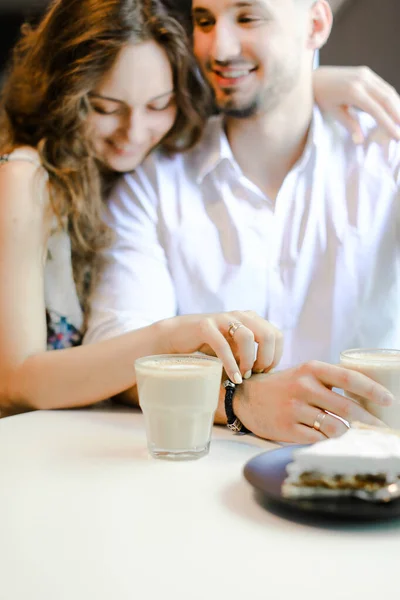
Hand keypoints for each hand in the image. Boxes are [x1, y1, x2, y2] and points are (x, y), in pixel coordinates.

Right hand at [159, 310, 282, 383]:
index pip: (277, 335)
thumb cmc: (210, 345)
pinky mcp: (206, 325)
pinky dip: (231, 364)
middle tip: (255, 373)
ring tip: (243, 375)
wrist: (178, 336)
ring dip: (249, 360)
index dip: (275, 356)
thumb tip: (268, 370)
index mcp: (251, 319)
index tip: (265, 371)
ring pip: (248, 337)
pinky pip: (223, 345)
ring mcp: (223, 318)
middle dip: (266, 359)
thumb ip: (251, 353)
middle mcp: (240, 315)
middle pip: (268, 334)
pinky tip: (233, 378)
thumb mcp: (235, 348)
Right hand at [233, 361, 393, 442]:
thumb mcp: (305, 373)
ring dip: (351, 435)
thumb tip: (370, 395)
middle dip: (370, 422)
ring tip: (360, 437)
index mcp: (312, 369)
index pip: (349, 378)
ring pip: (336, 427)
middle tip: (382, 429)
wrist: (247, 397)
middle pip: (348, 408)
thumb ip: (331, 380)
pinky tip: (336, 442)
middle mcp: (304, 387)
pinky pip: (319, 440)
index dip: (373, 390)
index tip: (390, 400)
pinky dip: (331, 443)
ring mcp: (295, 409)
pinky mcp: (287, 429)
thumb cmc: (285, 386)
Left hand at [313, 66, 399, 141]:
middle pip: (387, 98)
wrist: (315, 77)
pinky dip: (391, 98)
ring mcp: (366, 74)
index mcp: (353, 91)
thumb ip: (349, 124)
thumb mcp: (334, 112)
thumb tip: (360, 141)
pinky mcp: (366, 72)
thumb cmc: (322, 98)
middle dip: (398, 115)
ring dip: (397, 106)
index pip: (376, 110)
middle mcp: (362, 80)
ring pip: (388, 91)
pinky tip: (395, 109)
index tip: (397, 136)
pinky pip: (383, 86)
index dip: (388, 123)